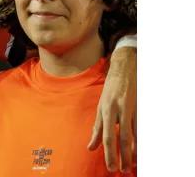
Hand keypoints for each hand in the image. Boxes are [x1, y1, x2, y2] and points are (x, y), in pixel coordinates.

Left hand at [88, 47, 136, 173]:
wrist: (125, 67)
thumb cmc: (111, 89)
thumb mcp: (100, 106)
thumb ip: (97, 127)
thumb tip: (90, 147)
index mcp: (105, 110)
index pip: (107, 136)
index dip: (108, 153)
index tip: (111, 167)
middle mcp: (117, 110)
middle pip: (120, 138)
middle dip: (121, 156)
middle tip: (122, 170)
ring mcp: (131, 108)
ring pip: (133, 134)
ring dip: (133, 152)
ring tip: (133, 165)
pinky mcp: (140, 106)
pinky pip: (142, 127)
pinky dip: (141, 140)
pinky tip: (141, 150)